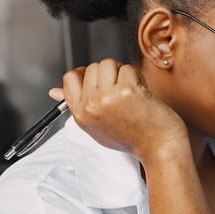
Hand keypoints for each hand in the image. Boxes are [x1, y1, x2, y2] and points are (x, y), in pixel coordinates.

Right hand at [52, 59, 187, 161]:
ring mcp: (107, 98)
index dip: (86, 74)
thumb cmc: (133, 138)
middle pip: (92, 68)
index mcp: (81, 115)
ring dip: (123, 72)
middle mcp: (90, 106)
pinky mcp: (126, 91)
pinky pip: (128, 69)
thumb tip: (54, 92)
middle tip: (123, 90)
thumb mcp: (98, 126)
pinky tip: (143, 94)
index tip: (101, 81)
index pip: (70, 79)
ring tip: (132, 91)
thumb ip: (79, 106)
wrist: (160, 150)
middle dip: (110, 74)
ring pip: (108, 64)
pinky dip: (138, 78)